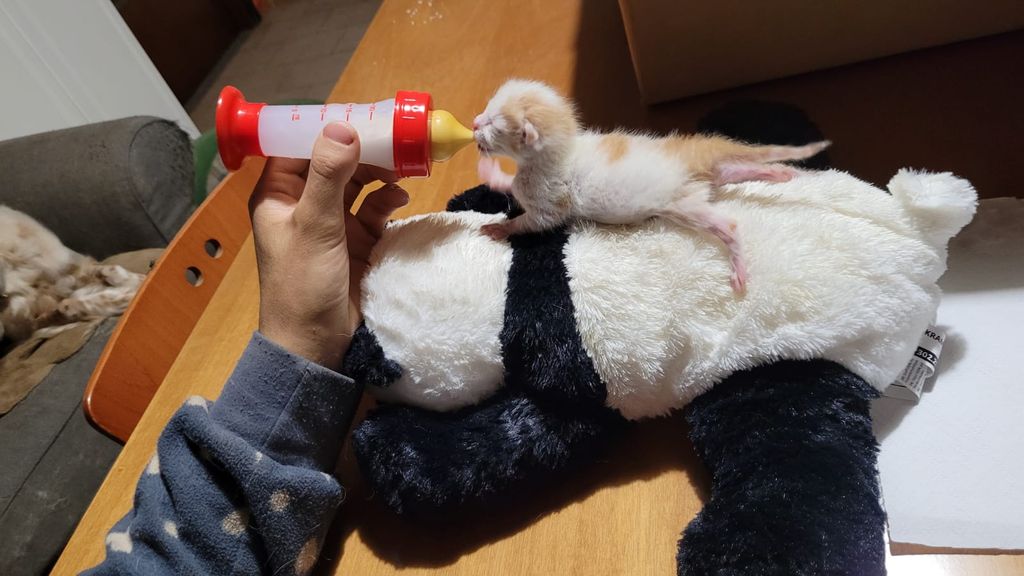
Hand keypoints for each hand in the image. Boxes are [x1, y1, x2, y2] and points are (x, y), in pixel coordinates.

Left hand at [249, 122, 408, 369]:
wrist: (316, 345)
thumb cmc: (302, 284)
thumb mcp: (314, 226)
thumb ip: (329, 176)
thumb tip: (342, 127)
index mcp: (277, 195)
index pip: (298, 146)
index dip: (326, 127)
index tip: (359, 112)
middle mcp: (302, 204)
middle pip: (334, 162)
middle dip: (363, 150)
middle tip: (394, 138)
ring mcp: (330, 223)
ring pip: (357, 184)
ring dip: (379, 174)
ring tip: (403, 168)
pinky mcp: (355, 242)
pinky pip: (372, 210)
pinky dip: (386, 202)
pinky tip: (399, 200)